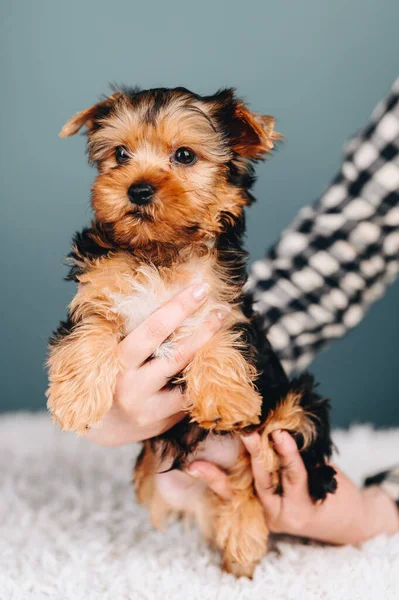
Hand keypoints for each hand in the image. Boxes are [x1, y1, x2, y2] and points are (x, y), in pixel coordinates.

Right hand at [85, 283, 224, 446]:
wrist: (98, 426)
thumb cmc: (103, 375)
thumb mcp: (104, 351)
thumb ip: (124, 327)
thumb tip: (147, 286)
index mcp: (116, 362)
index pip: (152, 330)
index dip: (179, 308)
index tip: (200, 288)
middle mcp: (132, 388)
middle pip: (178, 355)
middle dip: (204, 330)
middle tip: (222, 309)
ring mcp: (149, 410)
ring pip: (189, 381)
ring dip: (209, 356)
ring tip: (221, 335)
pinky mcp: (163, 424)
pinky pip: (189, 399)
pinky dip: (201, 380)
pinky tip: (210, 365)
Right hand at [188, 430, 398, 544]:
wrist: (353, 520)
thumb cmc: (318, 489)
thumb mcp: (289, 479)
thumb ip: (271, 460)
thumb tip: (259, 420)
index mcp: (256, 503)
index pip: (227, 490)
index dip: (210, 477)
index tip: (192, 465)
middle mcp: (265, 511)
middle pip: (244, 481)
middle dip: (238, 455)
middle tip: (236, 430)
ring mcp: (282, 512)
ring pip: (265, 479)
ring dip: (261, 452)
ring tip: (257, 431)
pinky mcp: (301, 510)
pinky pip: (293, 477)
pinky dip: (288, 454)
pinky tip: (283, 437)